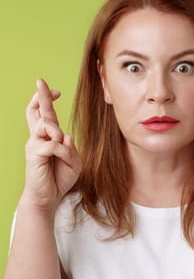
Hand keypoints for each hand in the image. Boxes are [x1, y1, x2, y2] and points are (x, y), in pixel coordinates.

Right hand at [21, 79, 81, 211]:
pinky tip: (62, 159)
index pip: (44, 114)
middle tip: (40, 81)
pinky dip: (63, 152)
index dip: (47, 100)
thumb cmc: (60, 177)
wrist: (48, 196)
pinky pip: (53, 145)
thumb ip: (71, 148)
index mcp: (48, 137)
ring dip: (58, 133)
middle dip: (41, 95)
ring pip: (47, 125)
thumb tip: (65, 136)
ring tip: (60, 145)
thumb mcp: (74, 161)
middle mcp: (38, 137)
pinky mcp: (34, 154)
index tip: (56, 90)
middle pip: (38, 112)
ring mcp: (34, 144)